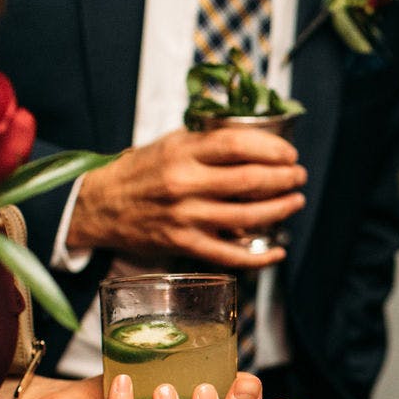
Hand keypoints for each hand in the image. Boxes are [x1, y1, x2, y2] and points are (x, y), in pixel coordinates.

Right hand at [68, 127, 307, 267]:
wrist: (100, 205)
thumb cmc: (141, 172)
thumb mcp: (171, 143)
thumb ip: (208, 142)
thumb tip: (256, 141)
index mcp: (182, 152)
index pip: (237, 145)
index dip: (272, 150)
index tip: (289, 154)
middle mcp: (185, 184)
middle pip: (249, 181)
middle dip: (284, 179)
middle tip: (298, 177)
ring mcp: (185, 217)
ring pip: (246, 217)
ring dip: (279, 210)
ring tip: (295, 202)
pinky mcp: (184, 245)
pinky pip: (230, 256)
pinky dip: (260, 257)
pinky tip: (279, 251)